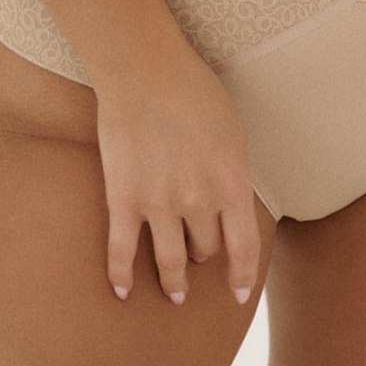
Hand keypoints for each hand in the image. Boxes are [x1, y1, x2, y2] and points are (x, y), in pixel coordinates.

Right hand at [94, 42, 261, 307]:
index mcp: (231, 183)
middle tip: (198, 258)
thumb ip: (232, 171)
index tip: (239, 294)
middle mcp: (198, 201)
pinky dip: (121, 275)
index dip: (242, 276)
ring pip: (170, 259)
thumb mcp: (233, 133)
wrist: (145, 70)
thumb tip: (231, 200)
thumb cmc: (194, 91)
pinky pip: (122, 249)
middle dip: (204, 255)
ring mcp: (159, 203)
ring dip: (174, 281)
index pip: (244, 246)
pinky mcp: (123, 198)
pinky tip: (122, 293)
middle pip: (206, 248)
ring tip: (175, 294)